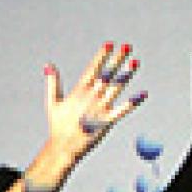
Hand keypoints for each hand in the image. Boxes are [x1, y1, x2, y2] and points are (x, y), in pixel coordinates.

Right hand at [44, 42, 142, 160]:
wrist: (64, 147)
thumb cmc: (58, 126)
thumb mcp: (53, 103)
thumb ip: (53, 83)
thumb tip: (48, 65)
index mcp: (79, 91)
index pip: (93, 69)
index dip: (102, 56)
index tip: (110, 44)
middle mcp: (92, 97)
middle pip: (108, 74)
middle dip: (118, 60)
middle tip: (127, 46)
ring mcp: (100, 109)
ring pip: (117, 87)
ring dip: (127, 74)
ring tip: (136, 61)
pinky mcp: (107, 121)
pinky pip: (123, 110)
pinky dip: (133, 102)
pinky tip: (143, 94)